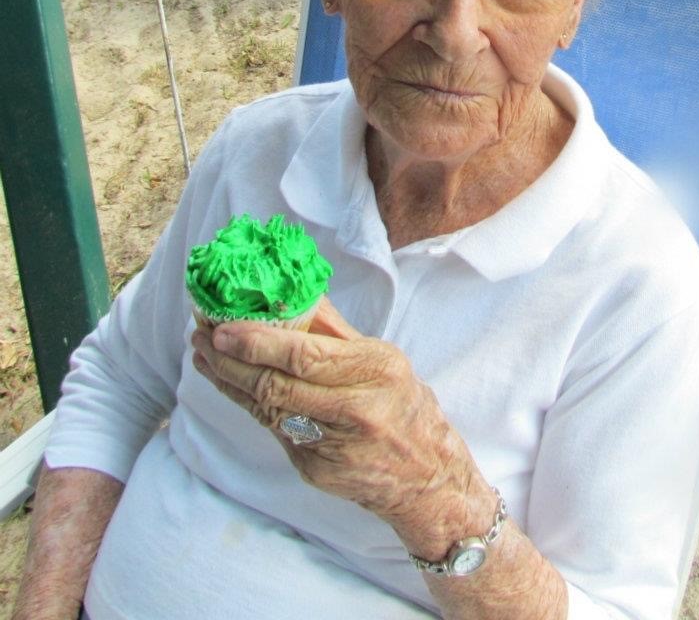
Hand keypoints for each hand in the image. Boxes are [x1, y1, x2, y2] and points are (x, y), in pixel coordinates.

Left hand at [191, 299, 494, 558]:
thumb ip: (335, 330)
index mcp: (376, 371)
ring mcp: (334, 445)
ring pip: (267, 409)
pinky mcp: (315, 469)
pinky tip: (228, 383)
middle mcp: (357, 409)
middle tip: (202, 336)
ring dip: (228, 380)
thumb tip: (293, 293)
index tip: (224, 327)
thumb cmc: (402, 405)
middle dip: (231, 360)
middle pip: (278, 385)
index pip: (305, 356)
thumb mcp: (381, 359)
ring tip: (203, 355)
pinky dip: (246, 403)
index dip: (258, 342)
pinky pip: (273, 429)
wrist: (425, 476)